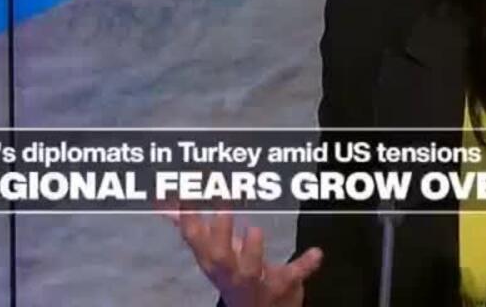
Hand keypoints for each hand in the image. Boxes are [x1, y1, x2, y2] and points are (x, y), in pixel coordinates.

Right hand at [165, 204, 322, 306]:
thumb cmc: (232, 274)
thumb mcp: (212, 254)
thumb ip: (194, 229)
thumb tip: (168, 205)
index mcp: (213, 262)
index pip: (196, 240)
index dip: (189, 220)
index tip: (187, 197)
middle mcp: (230, 273)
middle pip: (219, 257)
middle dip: (219, 234)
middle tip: (222, 209)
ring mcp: (255, 282)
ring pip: (249, 269)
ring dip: (251, 250)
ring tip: (255, 229)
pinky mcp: (281, 287)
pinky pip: (292, 276)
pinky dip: (305, 264)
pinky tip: (317, 253)